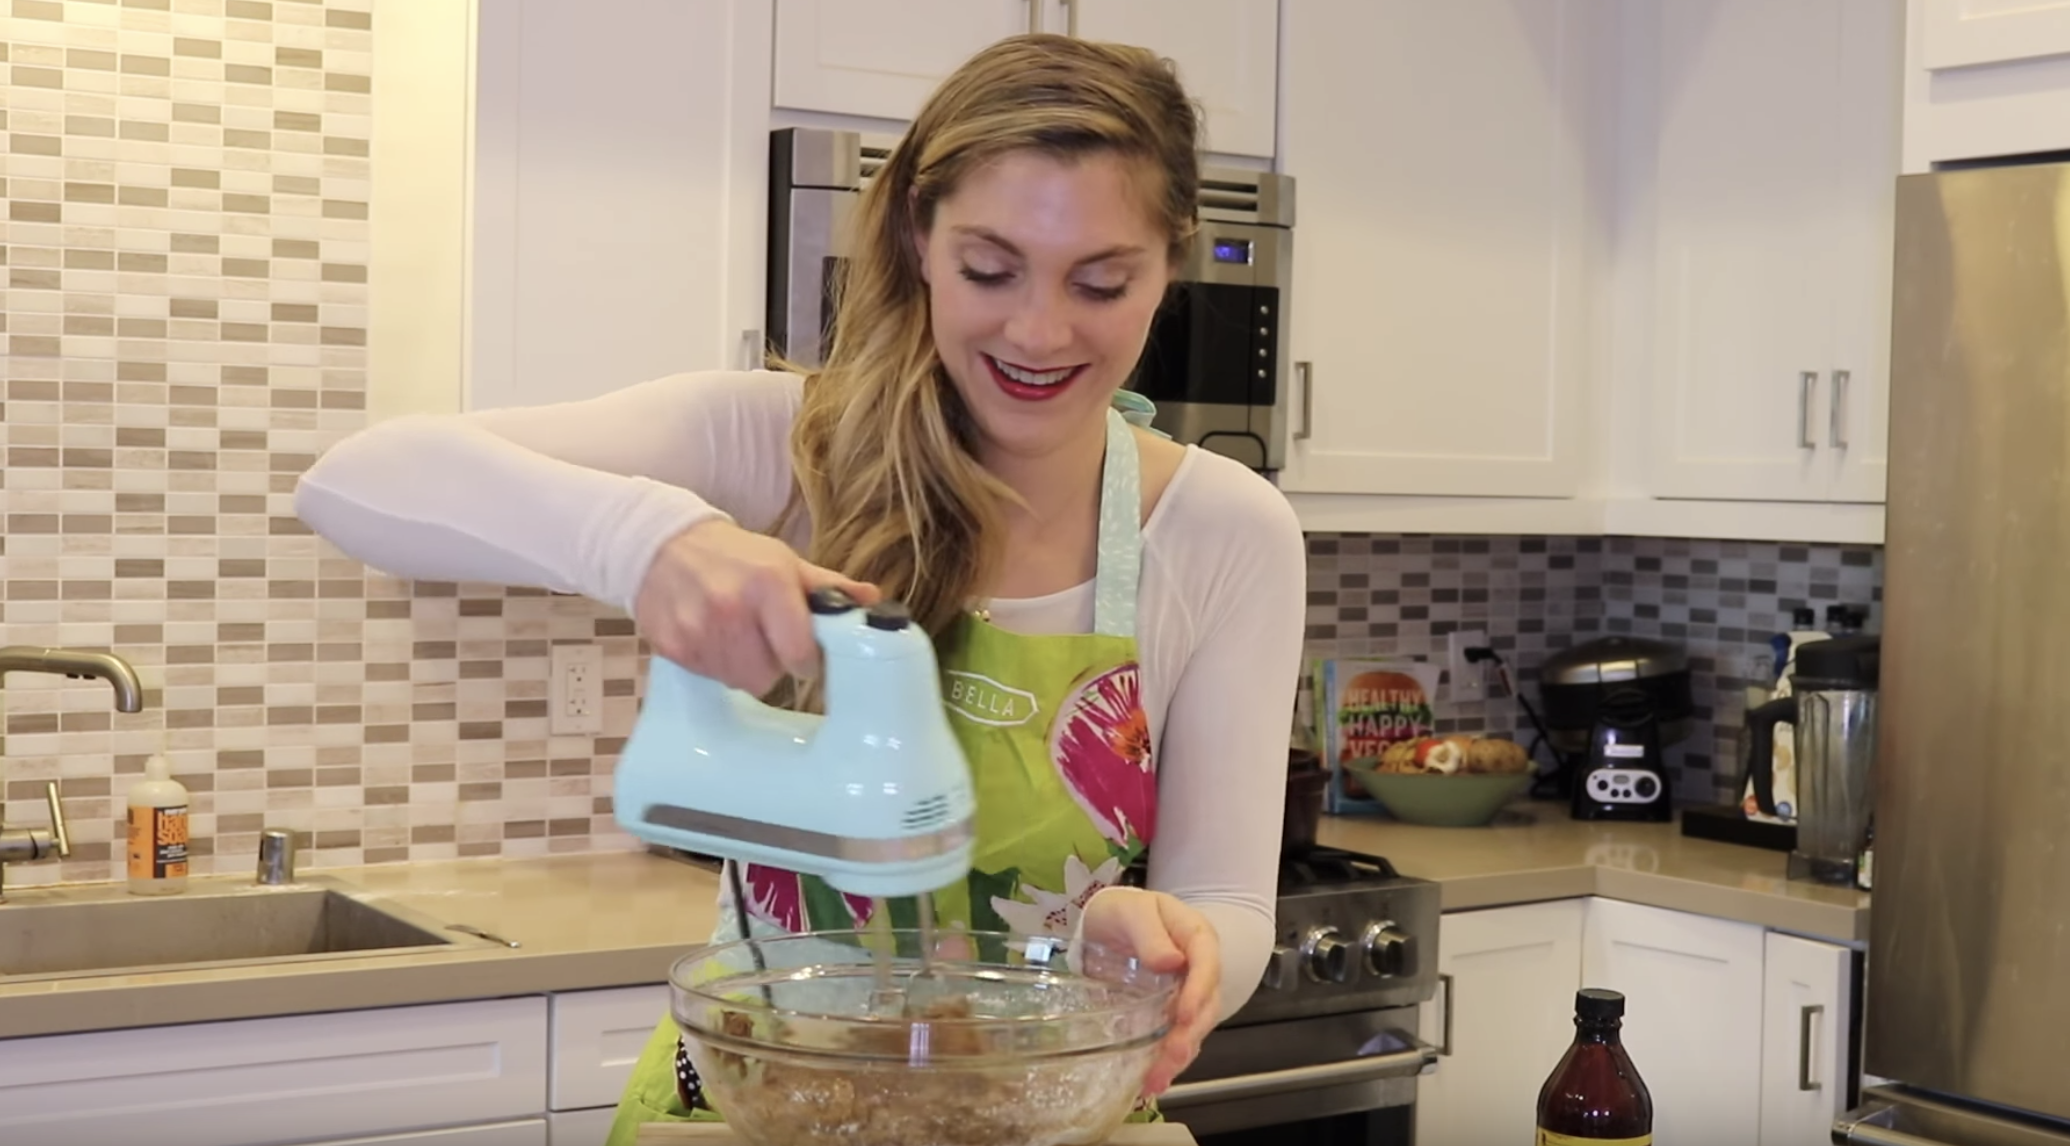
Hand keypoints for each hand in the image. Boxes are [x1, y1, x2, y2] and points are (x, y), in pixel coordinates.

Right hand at [634, 518, 879, 694]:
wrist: (662, 545)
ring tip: (736, 636)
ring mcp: (697, 629)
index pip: (799, 653)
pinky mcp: (672, 646)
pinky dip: (714, 664)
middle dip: (771, 664)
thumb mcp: (783, 561)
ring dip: (742, 667)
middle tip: (764, 639)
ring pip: (737, 681)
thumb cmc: (733, 555)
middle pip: (766, 677)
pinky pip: (707, 676)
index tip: (802, 652)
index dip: (806, 659)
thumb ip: (828, 587)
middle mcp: (731, 607)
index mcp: (768, 583)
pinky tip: (711, 637)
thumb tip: (872, 601)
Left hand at [1078, 887, 1220, 1097]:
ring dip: (1178, 1056)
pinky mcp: (1169, 1013)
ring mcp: (1185, 993)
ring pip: (1193, 1028)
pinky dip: (1166, 1061)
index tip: (1183, 1015)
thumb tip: (1171, 961)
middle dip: (1190, 1034)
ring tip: (1156, 1079)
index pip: (1207, 962)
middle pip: (1206, 1004)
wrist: (1106, 922)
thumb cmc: (1122, 910)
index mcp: (1194, 936)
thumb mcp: (1132, 910)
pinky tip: (1152, 1081)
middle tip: (1170, 1056)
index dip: (1199, 991)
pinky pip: (1175, 1038)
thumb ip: (1150, 933)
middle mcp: (1196, 969)